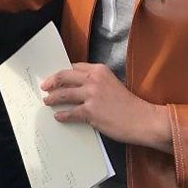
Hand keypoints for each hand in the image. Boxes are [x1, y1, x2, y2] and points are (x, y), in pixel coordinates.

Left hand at [41, 62, 172, 152]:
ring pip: (64, 94)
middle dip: (51, 81)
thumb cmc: (130, 105)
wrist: (143, 119)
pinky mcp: (91, 112)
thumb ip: (97, 82)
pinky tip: (58, 116)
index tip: (55, 77)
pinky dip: (63, 115)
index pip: (74, 67)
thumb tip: (78, 88)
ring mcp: (91, 95)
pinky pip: (70, 113)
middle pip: (64, 76)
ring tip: (47, 101)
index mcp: (100, 70)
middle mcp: (94, 80)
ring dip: (53, 98)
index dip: (63, 72)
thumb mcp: (113, 84)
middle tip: (44, 86)